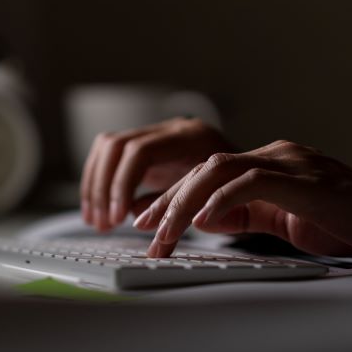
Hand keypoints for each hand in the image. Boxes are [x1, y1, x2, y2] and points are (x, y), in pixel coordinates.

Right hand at [80, 118, 231, 231]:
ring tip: (95, 220)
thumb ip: (184, 204)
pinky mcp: (148, 146)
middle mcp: (171, 129)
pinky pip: (109, 154)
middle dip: (105, 186)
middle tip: (103, 222)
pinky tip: (98, 208)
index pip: (141, 151)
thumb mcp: (222, 197)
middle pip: (117, 145)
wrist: (256, 170)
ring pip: (108, 146)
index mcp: (192, 137)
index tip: (119, 216)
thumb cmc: (244, 187)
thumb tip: (139, 214)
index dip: (124, 184)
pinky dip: (98, 180)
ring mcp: (157, 134)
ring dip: (95, 184)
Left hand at [133, 140, 351, 260]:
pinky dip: (223, 199)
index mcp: (273, 162)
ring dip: (185, 203)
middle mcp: (277, 154)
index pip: (208, 173)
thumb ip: (253, 212)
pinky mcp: (304, 180)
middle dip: (168, 201)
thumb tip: (211, 217)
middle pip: (204, 168)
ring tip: (165, 233)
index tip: (147, 220)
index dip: (174, 197)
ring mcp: (290, 162)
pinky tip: (206, 221)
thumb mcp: (291, 218)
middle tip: (144, 229)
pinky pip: (250, 181)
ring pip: (218, 170)